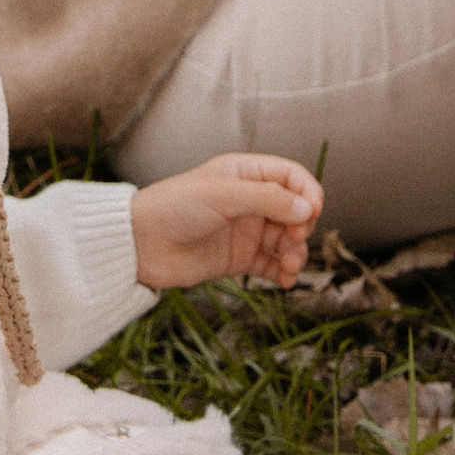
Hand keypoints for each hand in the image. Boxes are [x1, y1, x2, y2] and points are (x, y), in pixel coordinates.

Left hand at [131, 153, 324, 290]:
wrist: (141, 244)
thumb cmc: (174, 207)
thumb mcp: (224, 194)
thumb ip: (268, 199)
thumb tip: (308, 207)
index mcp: (245, 174)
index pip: (291, 177)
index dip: (308, 192)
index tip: (312, 212)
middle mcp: (249, 201)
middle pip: (295, 211)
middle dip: (302, 227)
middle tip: (295, 239)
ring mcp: (246, 231)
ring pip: (287, 240)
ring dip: (296, 253)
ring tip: (290, 266)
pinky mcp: (239, 259)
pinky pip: (272, 265)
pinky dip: (284, 273)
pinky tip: (285, 281)